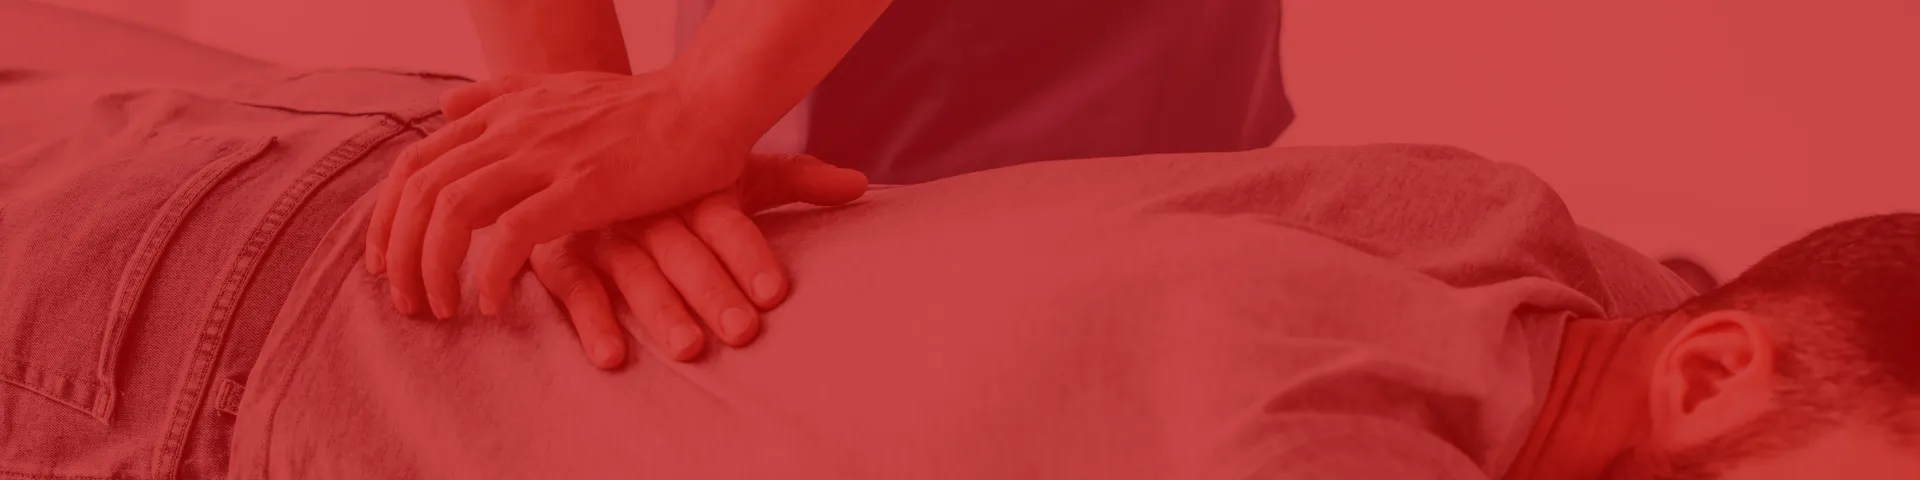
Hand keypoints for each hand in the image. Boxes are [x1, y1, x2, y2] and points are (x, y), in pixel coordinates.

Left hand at [365, 70, 758, 318]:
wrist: (707, 103)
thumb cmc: (644, 105)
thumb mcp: (560, 88)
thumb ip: (501, 96)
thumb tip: (446, 106)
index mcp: (504, 111)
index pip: (415, 163)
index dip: (387, 216)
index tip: (385, 261)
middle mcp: (513, 129)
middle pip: (420, 192)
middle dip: (398, 254)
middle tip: (406, 301)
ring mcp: (546, 156)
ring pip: (451, 213)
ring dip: (433, 269)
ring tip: (441, 309)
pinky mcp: (583, 187)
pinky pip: (511, 235)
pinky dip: (490, 273)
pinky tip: (494, 303)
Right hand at [528, 153, 865, 368]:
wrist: (577, 139)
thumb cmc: (673, 172)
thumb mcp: (731, 171)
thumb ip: (795, 180)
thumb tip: (860, 185)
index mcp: (690, 186)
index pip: (725, 220)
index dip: (749, 254)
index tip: (775, 292)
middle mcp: (648, 207)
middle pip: (684, 251)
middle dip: (713, 292)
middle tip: (743, 332)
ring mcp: (602, 230)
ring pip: (634, 273)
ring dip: (661, 312)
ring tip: (690, 349)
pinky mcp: (559, 253)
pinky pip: (573, 288)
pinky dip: (591, 321)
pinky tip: (612, 356)